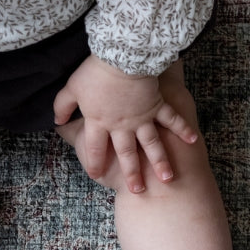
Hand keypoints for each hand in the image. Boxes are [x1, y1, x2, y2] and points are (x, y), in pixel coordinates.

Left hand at [53, 54, 197, 193]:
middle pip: (126, 154)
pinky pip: (171, 120)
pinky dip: (183, 129)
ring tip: (168, 178)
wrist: (123, 58)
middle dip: (132, 174)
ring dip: (160, 162)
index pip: (94, 149)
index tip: (95, 174)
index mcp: (99, 123)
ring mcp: (142, 118)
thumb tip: (56, 120)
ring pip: (152, 145)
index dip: (94, 163)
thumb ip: (63, 106)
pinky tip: (193, 140)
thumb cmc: (96, 73)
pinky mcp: (157, 106)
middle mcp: (122, 126)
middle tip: (138, 191)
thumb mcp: (72, 88)